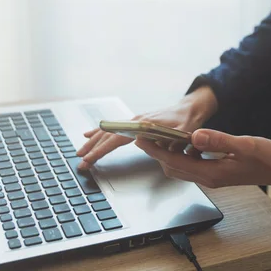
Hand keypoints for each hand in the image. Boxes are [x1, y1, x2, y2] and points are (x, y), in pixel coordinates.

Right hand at [76, 86, 217, 169]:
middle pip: (108, 136)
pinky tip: (90, 135)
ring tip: (80, 151)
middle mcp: (135, 120)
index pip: (116, 139)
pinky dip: (100, 132)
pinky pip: (114, 128)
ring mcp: (134, 120)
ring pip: (109, 131)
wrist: (189, 109)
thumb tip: (151, 147)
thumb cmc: (187, 123)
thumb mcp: (182, 134)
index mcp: (143, 125)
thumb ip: (169, 141)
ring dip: (93, 142)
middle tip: (80, 162)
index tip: (89, 160)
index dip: (101, 150)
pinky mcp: (135, 122)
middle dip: (92, 149)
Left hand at [135, 128, 270, 187]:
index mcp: (212, 173)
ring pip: (181, 167)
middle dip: (156, 153)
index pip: (175, 162)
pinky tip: (186, 143)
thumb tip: (195, 137)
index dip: (156, 151)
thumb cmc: (267, 158)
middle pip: (173, 167)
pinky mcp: (216, 172)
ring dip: (168, 154)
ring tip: (158, 138)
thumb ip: (219, 141)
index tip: (141, 139)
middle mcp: (208, 178)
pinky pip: (192, 165)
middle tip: (143, 136)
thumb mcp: (245, 145)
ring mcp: (212, 176)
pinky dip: (182, 155)